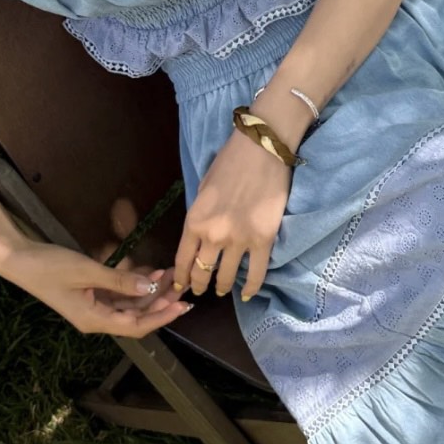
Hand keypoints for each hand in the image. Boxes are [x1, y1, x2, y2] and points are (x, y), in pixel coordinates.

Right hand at [0, 239, 192, 337]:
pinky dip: (133, 285)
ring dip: (149, 292)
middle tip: (182, 286)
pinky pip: (117, 294)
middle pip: (136, 316)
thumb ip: (119, 281)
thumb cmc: (49, 266)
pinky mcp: (88, 294)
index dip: (161, 316)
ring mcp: (92, 306)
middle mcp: (96, 318)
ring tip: (170, 275)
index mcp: (94, 320)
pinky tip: (149, 272)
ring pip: (129, 304)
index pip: (137, 326)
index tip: (182, 306)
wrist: (18, 259)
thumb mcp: (87, 271)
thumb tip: (151, 287)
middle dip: (160, 302)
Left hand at [174, 127, 291, 301]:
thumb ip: (199, 217)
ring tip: (222, 290)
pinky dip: (251, 287)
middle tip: (200, 290)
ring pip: (227, 277)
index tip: (180, 285)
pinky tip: (246, 293)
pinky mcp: (263, 241)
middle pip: (202, 272)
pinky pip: (256, 273)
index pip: (183, 259)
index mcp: (194, 221)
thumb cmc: (229, 163)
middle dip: (198, 285)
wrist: (261, 150)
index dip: (180, 277)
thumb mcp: (202, 190)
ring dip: (222, 287)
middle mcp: (214, 236)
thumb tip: (199, 238)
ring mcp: (239, 241)